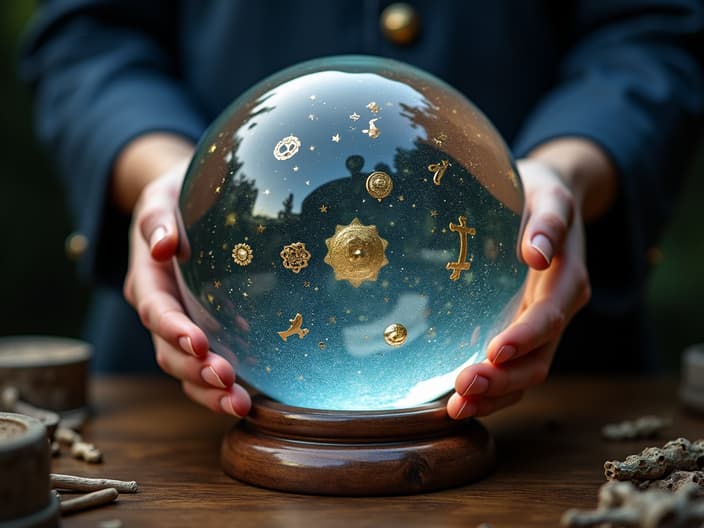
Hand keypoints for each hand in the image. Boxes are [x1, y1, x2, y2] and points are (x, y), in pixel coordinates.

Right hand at [123, 159, 251, 417]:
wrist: (187, 204)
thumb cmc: (177, 198)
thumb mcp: (162, 199)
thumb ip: (157, 219)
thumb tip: (163, 245)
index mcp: (148, 280)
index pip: (156, 311)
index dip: (173, 330)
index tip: (198, 343)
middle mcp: (161, 310)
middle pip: (169, 351)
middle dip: (195, 371)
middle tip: (227, 383)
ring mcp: (182, 325)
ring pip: (187, 368)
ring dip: (210, 390)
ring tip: (240, 404)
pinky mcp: (205, 331)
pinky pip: (208, 363)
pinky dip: (223, 383)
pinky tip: (253, 394)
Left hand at [446, 157, 591, 418]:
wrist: (546, 204)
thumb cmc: (541, 195)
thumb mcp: (549, 197)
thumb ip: (549, 221)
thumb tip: (537, 254)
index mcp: (568, 281)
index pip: (550, 318)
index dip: (525, 338)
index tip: (494, 350)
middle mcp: (557, 311)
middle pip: (539, 360)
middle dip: (504, 380)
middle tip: (462, 391)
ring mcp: (539, 327)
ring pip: (525, 374)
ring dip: (494, 396)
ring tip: (455, 409)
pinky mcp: (519, 331)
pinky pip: (510, 369)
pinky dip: (489, 389)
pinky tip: (456, 401)